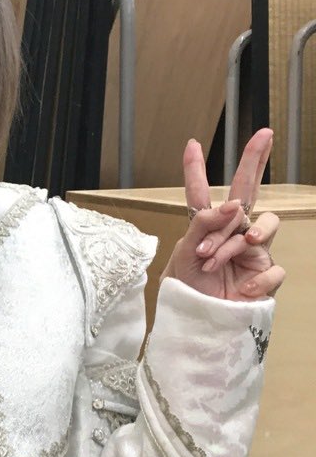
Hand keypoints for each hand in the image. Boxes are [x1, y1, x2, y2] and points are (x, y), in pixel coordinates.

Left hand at [162, 128, 283, 300]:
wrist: (200, 323)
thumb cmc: (188, 290)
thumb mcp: (184, 256)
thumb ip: (203, 226)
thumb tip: (233, 205)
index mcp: (205, 227)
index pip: (201, 194)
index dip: (196, 170)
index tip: (190, 144)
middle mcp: (232, 233)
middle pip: (248, 191)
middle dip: (255, 161)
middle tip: (265, 134)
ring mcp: (251, 252)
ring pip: (262, 227)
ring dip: (237, 241)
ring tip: (217, 258)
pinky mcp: (265, 274)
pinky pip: (271, 267)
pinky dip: (256, 279)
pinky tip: (241, 290)